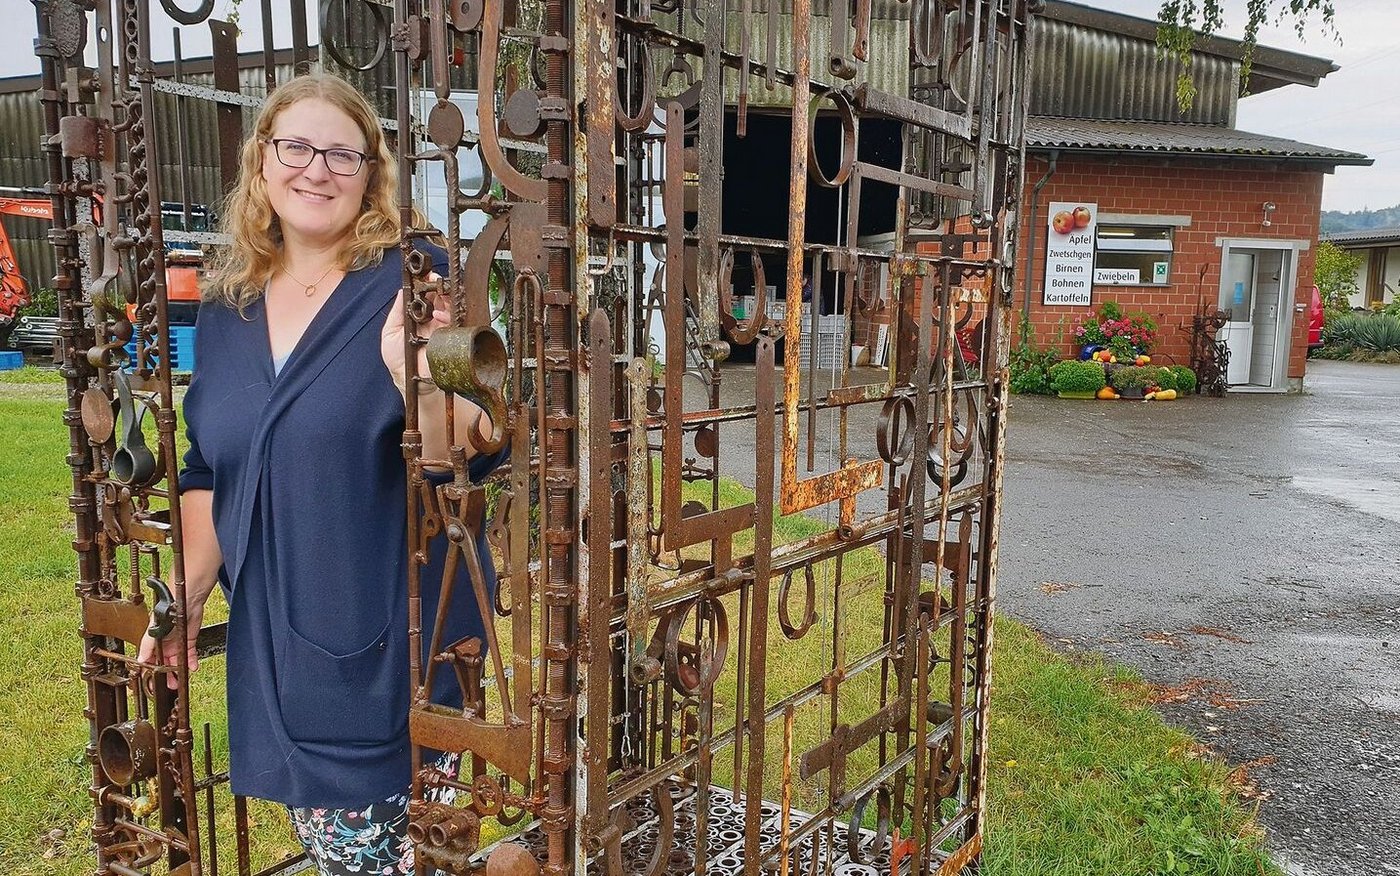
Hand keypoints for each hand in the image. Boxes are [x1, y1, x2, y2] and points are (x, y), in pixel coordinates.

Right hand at [137, 603, 203, 690]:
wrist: (185, 602)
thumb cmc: (166, 611)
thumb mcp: (153, 632)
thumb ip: (146, 646)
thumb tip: (140, 660)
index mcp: (152, 644)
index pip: (149, 661)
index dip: (149, 673)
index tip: (150, 684)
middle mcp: (164, 646)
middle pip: (163, 665)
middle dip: (165, 677)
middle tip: (168, 686)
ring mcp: (176, 644)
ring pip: (176, 663)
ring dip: (177, 673)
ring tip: (178, 682)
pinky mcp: (189, 642)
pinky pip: (190, 656)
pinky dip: (191, 663)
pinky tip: (192, 668)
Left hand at [381, 276, 449, 398]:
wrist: (408, 379)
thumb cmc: (398, 359)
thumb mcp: (390, 331)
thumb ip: (397, 311)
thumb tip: (402, 290)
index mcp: (418, 315)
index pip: (426, 294)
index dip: (426, 283)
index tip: (424, 275)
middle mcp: (432, 319)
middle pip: (440, 296)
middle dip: (438, 285)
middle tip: (434, 280)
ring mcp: (442, 327)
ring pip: (450, 305)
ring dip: (445, 297)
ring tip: (437, 296)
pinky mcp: (450, 336)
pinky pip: (455, 321)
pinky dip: (448, 314)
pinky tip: (439, 315)